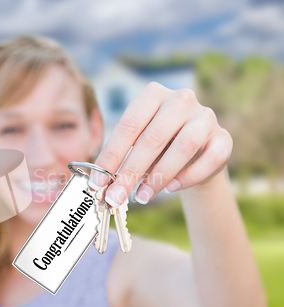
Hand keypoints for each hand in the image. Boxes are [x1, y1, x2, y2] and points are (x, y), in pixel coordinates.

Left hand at [89, 82, 232, 205]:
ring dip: (159, 176)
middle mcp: (180, 99)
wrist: (193, 153)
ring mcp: (205, 116)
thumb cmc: (156, 147)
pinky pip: (210, 158)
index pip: (128, 126)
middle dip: (130, 171)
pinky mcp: (223, 137)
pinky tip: (172, 188)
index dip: (111, 156)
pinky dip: (190, 176)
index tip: (98, 182)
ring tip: (142, 196)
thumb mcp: (135, 145)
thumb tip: (101, 184)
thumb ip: (121, 159)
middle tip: (116, 196)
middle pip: (153, 138)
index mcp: (152, 95)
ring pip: (183, 146)